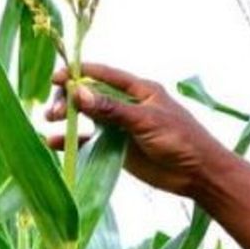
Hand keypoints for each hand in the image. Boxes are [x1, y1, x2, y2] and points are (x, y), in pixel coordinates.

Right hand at [46, 63, 222, 198]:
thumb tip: (77, 92)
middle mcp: (128, 105)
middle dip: (69, 99)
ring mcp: (122, 127)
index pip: (103, 75)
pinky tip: (55, 144)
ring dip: (68, 118)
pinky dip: (73, 142)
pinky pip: (91, 142)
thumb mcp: (146, 121)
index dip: (78, 74)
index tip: (56, 78)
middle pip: (90, 95)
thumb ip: (112, 109)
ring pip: (87, 117)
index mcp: (139, 90)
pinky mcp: (118, 149)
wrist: (199, 174)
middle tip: (55, 112)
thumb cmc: (181, 140)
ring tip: (50, 122)